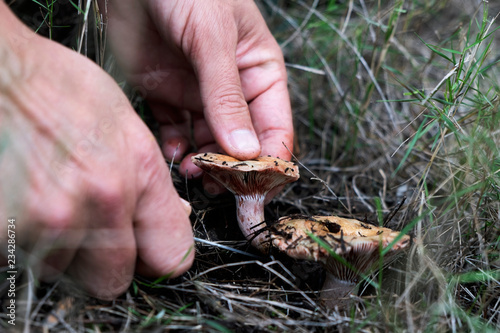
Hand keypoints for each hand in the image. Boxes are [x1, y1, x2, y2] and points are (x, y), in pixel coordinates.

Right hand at [0, 4, 193, 299]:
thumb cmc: (57, 88)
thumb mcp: (126, 121)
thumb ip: (152, 180)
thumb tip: (173, 216)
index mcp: (138, 172)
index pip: (170, 256)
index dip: (158, 258)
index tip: (148, 252)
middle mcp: (100, 199)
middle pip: (114, 280)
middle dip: (105, 262)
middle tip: (92, 229)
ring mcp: (48, 218)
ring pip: (64, 272)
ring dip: (61, 249)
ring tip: (52, 202)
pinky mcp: (4, 230)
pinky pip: (24, 260)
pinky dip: (26, 241)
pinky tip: (26, 204)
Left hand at [103, 0, 293, 178]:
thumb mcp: (213, 39)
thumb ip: (227, 96)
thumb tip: (246, 151)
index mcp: (260, 72)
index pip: (276, 127)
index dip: (270, 160)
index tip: (257, 188)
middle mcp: (233, 88)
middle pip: (242, 141)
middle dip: (233, 167)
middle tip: (219, 186)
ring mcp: (199, 93)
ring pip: (209, 141)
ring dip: (204, 162)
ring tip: (193, 172)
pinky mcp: (167, 94)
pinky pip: (176, 131)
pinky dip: (175, 147)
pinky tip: (172, 152)